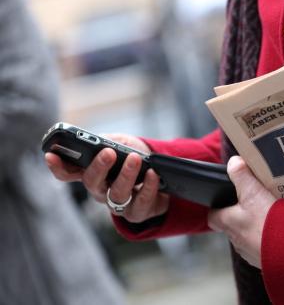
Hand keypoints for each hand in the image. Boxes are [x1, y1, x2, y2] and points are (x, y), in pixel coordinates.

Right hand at [45, 133, 169, 222]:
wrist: (162, 176)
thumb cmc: (135, 156)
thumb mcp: (120, 143)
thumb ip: (108, 141)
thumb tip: (102, 143)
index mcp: (92, 172)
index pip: (67, 173)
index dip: (57, 166)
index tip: (51, 155)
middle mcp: (100, 190)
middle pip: (92, 183)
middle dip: (99, 167)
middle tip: (108, 152)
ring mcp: (117, 204)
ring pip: (117, 194)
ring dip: (126, 175)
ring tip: (135, 158)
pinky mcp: (137, 213)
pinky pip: (140, 203)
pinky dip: (148, 187)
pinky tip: (153, 174)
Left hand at [208, 156, 275, 268]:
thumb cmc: (267, 223)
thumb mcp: (254, 192)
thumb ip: (242, 176)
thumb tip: (233, 162)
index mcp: (229, 223)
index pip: (213, 216)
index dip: (217, 207)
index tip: (224, 199)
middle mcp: (237, 241)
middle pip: (233, 225)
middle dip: (242, 215)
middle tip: (255, 201)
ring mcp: (252, 253)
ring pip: (250, 237)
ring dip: (257, 227)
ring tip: (272, 214)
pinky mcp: (267, 259)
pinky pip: (265, 247)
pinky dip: (271, 238)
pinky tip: (283, 229)